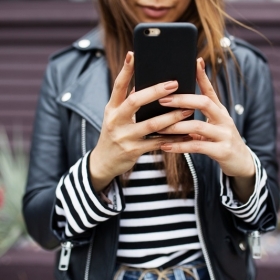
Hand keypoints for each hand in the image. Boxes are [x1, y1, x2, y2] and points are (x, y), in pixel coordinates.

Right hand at [89, 52, 192, 191]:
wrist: (103, 162)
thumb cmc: (113, 134)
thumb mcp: (114, 117)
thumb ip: (127, 103)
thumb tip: (144, 85)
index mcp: (111, 109)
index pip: (118, 86)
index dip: (125, 70)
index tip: (133, 54)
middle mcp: (115, 121)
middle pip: (135, 101)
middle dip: (155, 91)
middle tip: (175, 83)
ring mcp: (124, 136)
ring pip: (151, 124)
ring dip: (172, 117)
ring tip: (188, 110)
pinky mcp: (133, 150)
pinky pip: (157, 143)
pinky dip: (173, 138)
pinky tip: (185, 135)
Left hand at [159, 58, 254, 201]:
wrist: (241, 161)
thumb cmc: (221, 139)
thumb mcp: (213, 123)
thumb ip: (198, 115)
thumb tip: (177, 107)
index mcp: (220, 110)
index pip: (210, 89)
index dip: (201, 76)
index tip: (193, 62)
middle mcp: (223, 119)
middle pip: (204, 102)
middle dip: (182, 99)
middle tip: (162, 100)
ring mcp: (224, 134)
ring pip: (197, 125)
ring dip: (175, 125)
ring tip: (158, 127)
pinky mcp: (222, 151)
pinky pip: (197, 147)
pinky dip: (179, 147)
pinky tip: (165, 146)